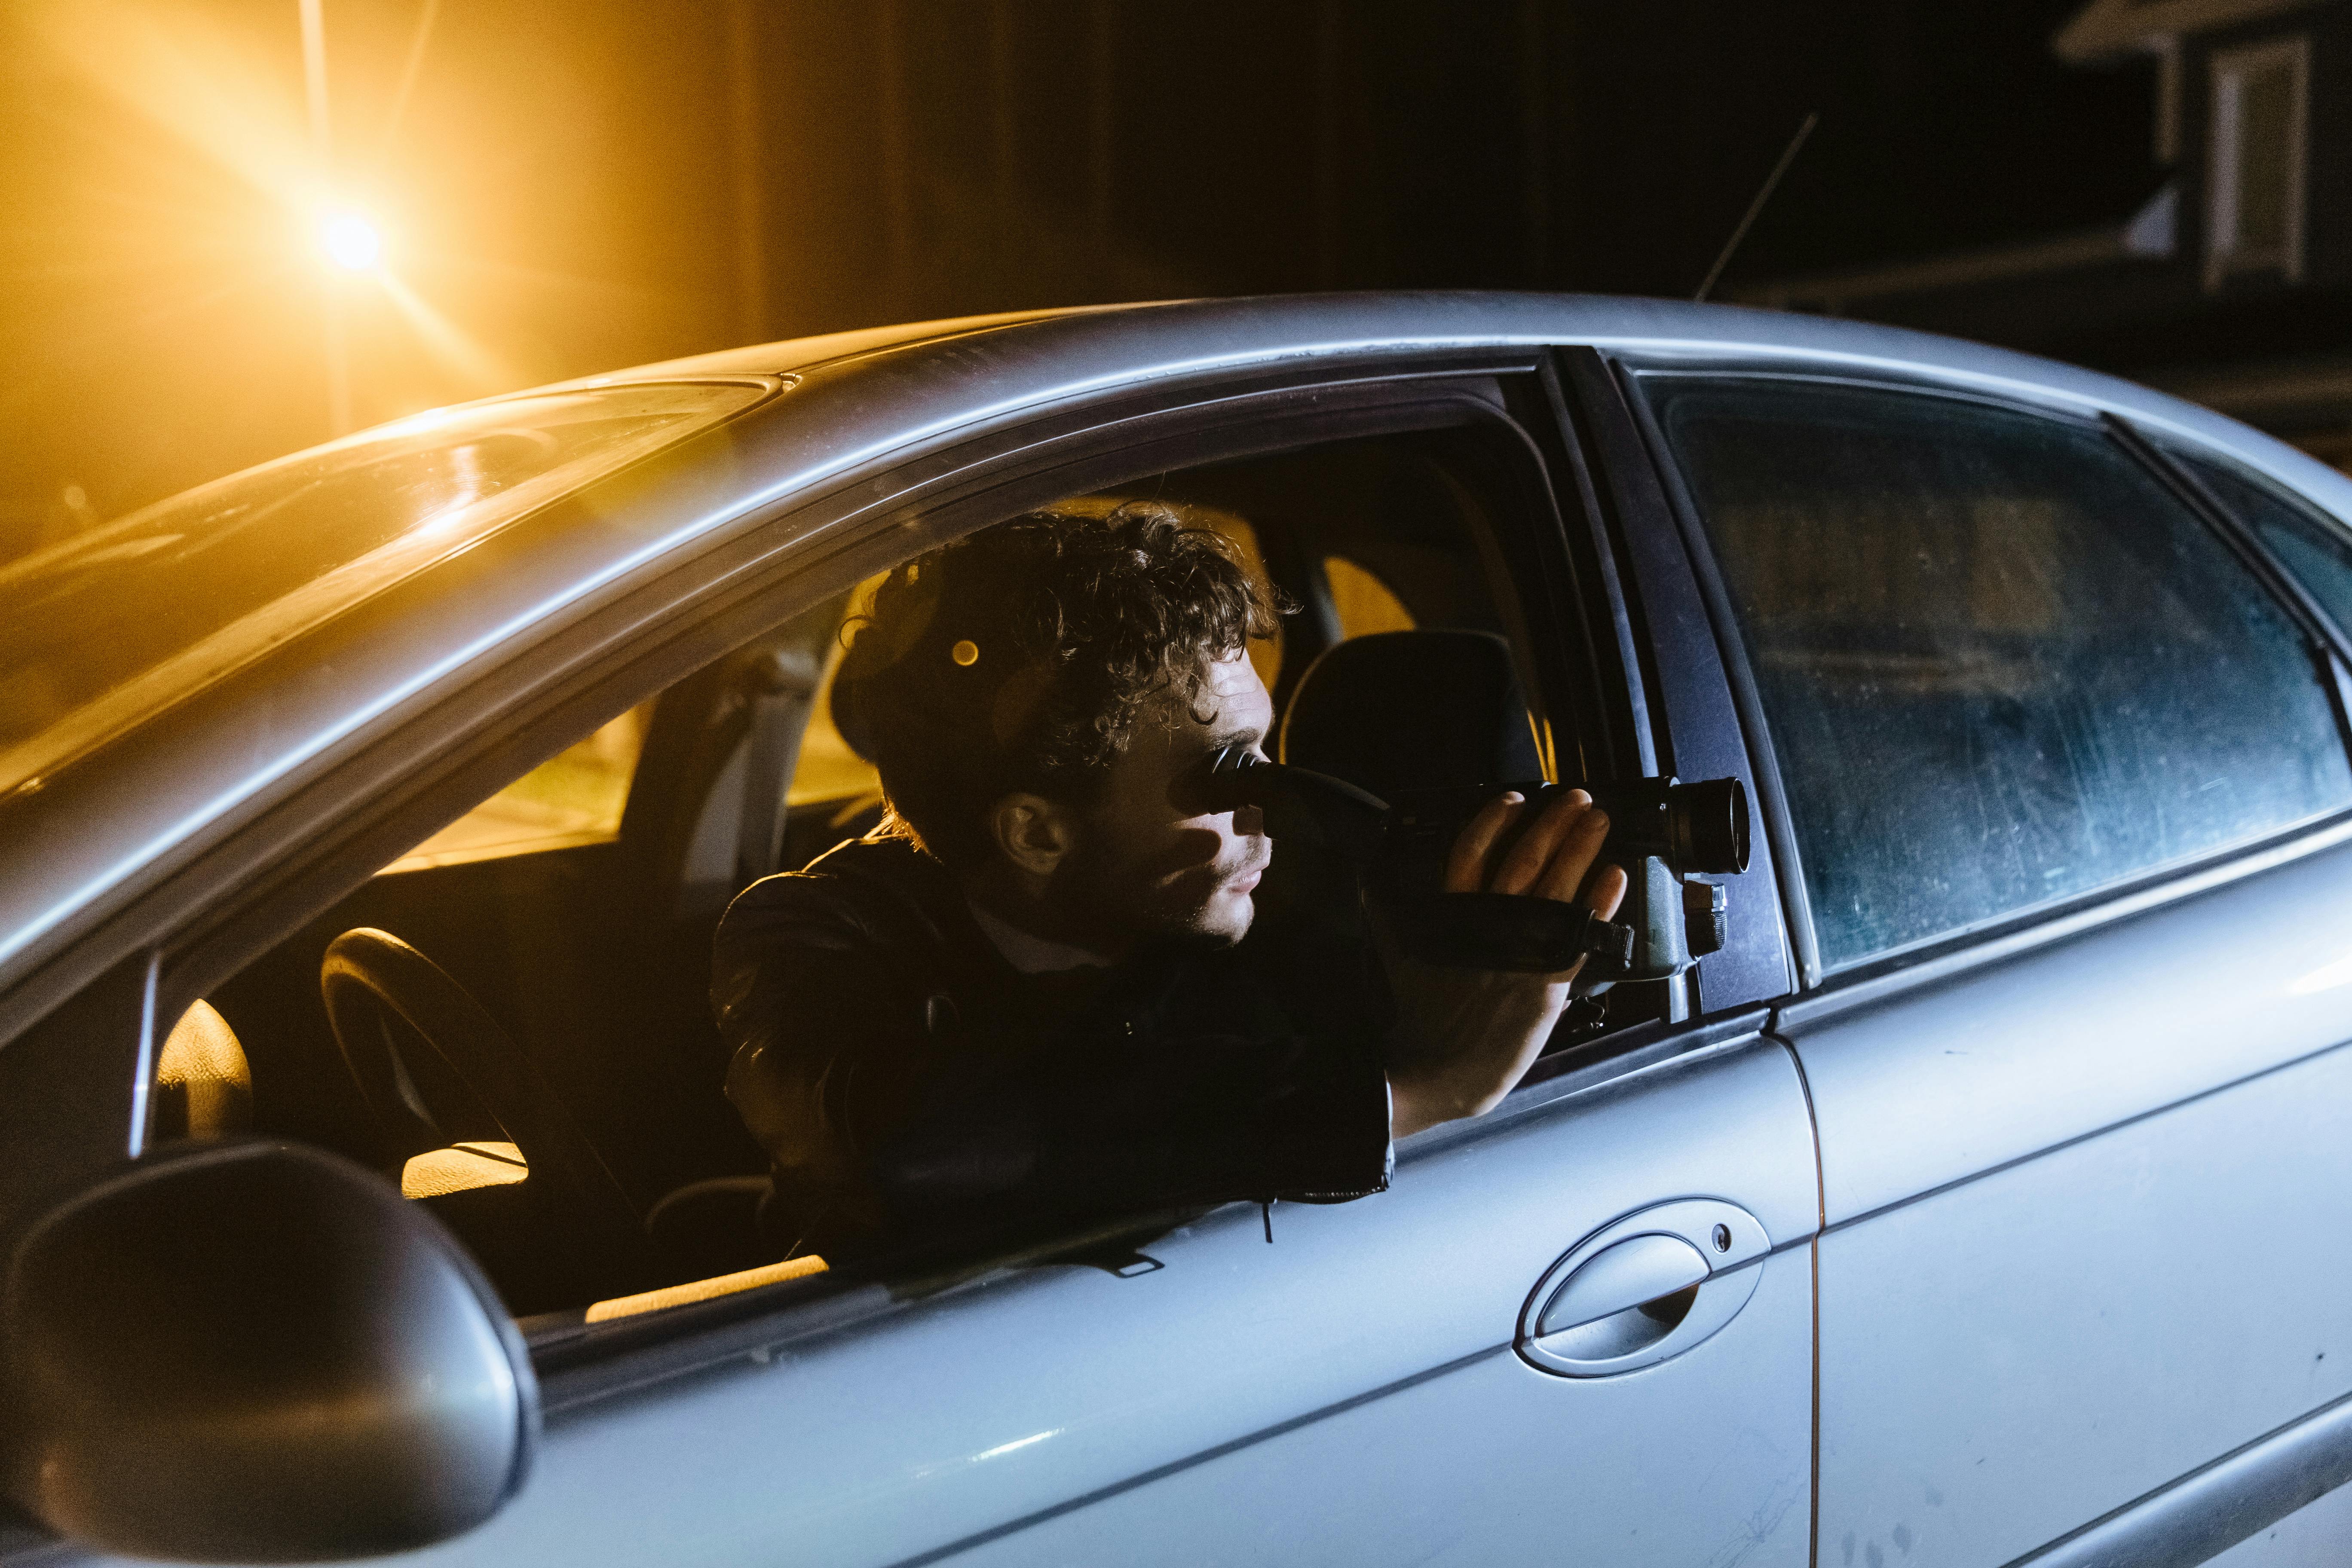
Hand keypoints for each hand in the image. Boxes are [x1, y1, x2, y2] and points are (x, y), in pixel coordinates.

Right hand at [1385, 790, 1629, 1138]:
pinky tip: (1615, 876)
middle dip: (1553, 823)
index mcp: (1452, 915)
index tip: (1514, 798)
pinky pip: (1580, 933)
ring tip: (1599, 821)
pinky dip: (1599, 902)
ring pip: (1555, 885)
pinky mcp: (1547, 982)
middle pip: (1523, 858)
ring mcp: (1521, 951)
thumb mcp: (1398, 957)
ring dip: (1581, 847)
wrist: (1440, 1071)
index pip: (1471, 852)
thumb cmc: (1420, 1019)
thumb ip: (1389, 915)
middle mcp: (1489, 925)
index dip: (1494, 820)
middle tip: (1577, 799)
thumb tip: (1367, 880)